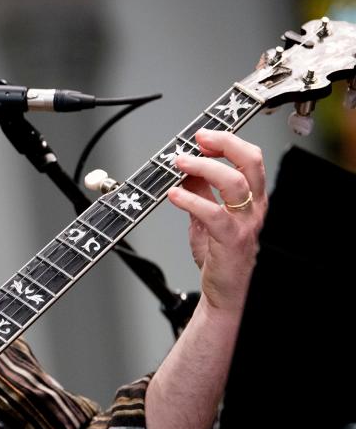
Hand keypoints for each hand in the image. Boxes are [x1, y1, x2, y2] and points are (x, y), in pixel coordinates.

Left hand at [166, 129, 266, 313]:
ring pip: (234, 183)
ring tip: (180, 162)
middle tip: (197, 140)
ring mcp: (246, 223)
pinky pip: (213, 213)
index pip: (250, 159)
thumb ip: (200, 193)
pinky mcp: (232, 240)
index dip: (228, 142)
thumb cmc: (219, 256)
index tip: (202, 136)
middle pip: (251, 162)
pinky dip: (191, 200)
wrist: (224, 292)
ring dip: (205, 167)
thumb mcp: (206, 218)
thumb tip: (185, 168)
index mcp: (252, 199)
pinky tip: (174, 195)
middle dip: (224, 144)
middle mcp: (254, 208)